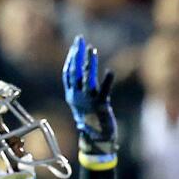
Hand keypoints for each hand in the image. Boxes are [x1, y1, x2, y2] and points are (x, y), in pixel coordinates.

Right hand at [63, 35, 116, 155]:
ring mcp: (88, 101)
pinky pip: (103, 91)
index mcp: (71, 95)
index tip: (75, 45)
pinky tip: (110, 71)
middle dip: (77, 54)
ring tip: (92, 49)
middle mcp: (77, 96)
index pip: (68, 73)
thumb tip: (84, 68)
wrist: (96, 139)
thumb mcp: (81, 102)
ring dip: (90, 63)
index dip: (71, 58)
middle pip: (75, 71)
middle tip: (80, 39)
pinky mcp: (101, 105)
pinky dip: (107, 81)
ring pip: (87, 79)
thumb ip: (82, 87)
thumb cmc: (90, 119)